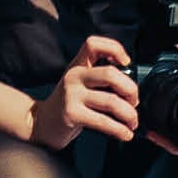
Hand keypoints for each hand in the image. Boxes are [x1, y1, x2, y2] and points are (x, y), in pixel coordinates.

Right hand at [30, 35, 138, 149]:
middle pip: (110, 74)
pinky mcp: (72, 114)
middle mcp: (74, 76)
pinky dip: (120, 130)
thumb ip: (101, 80)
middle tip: (134, 101)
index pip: (94, 44)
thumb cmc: (69, 103)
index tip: (126, 62)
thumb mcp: (81, 83)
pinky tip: (125, 134)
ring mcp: (71, 95)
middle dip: (131, 90)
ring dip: (129, 114)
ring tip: (132, 122)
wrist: (43, 123)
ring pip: (111, 101)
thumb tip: (133, 91)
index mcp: (78, 65)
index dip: (114, 48)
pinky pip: (103, 121)